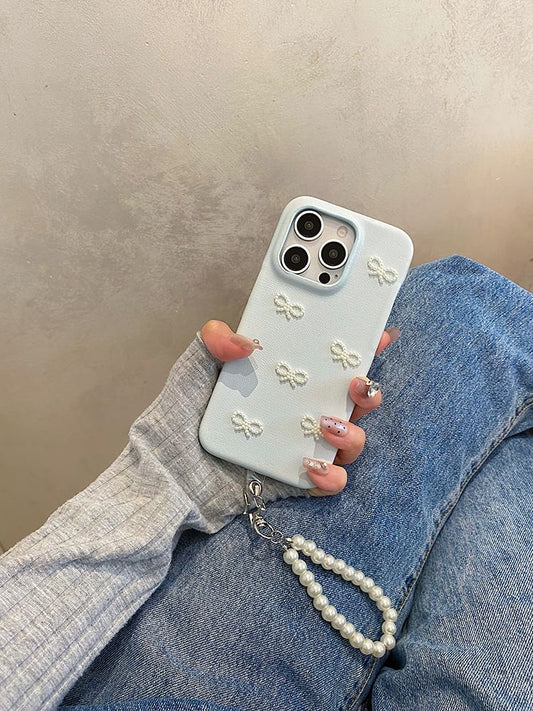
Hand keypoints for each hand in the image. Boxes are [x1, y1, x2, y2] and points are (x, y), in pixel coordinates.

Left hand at [200, 320, 399, 496]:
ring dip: (352, 433)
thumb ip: (215, 340)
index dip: (361, 349)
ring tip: (326, 424)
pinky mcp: (295, 481)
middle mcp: (300, 413)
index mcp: (286, 383)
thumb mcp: (195, 368)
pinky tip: (309, 463)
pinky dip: (329, 475)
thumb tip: (246, 340)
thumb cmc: (180, 417)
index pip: (331, 363)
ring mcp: (301, 447)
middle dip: (369, 391)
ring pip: (352, 442)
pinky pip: (330, 482)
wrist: (166, 471)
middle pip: (354, 403)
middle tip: (357, 383)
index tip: (378, 335)